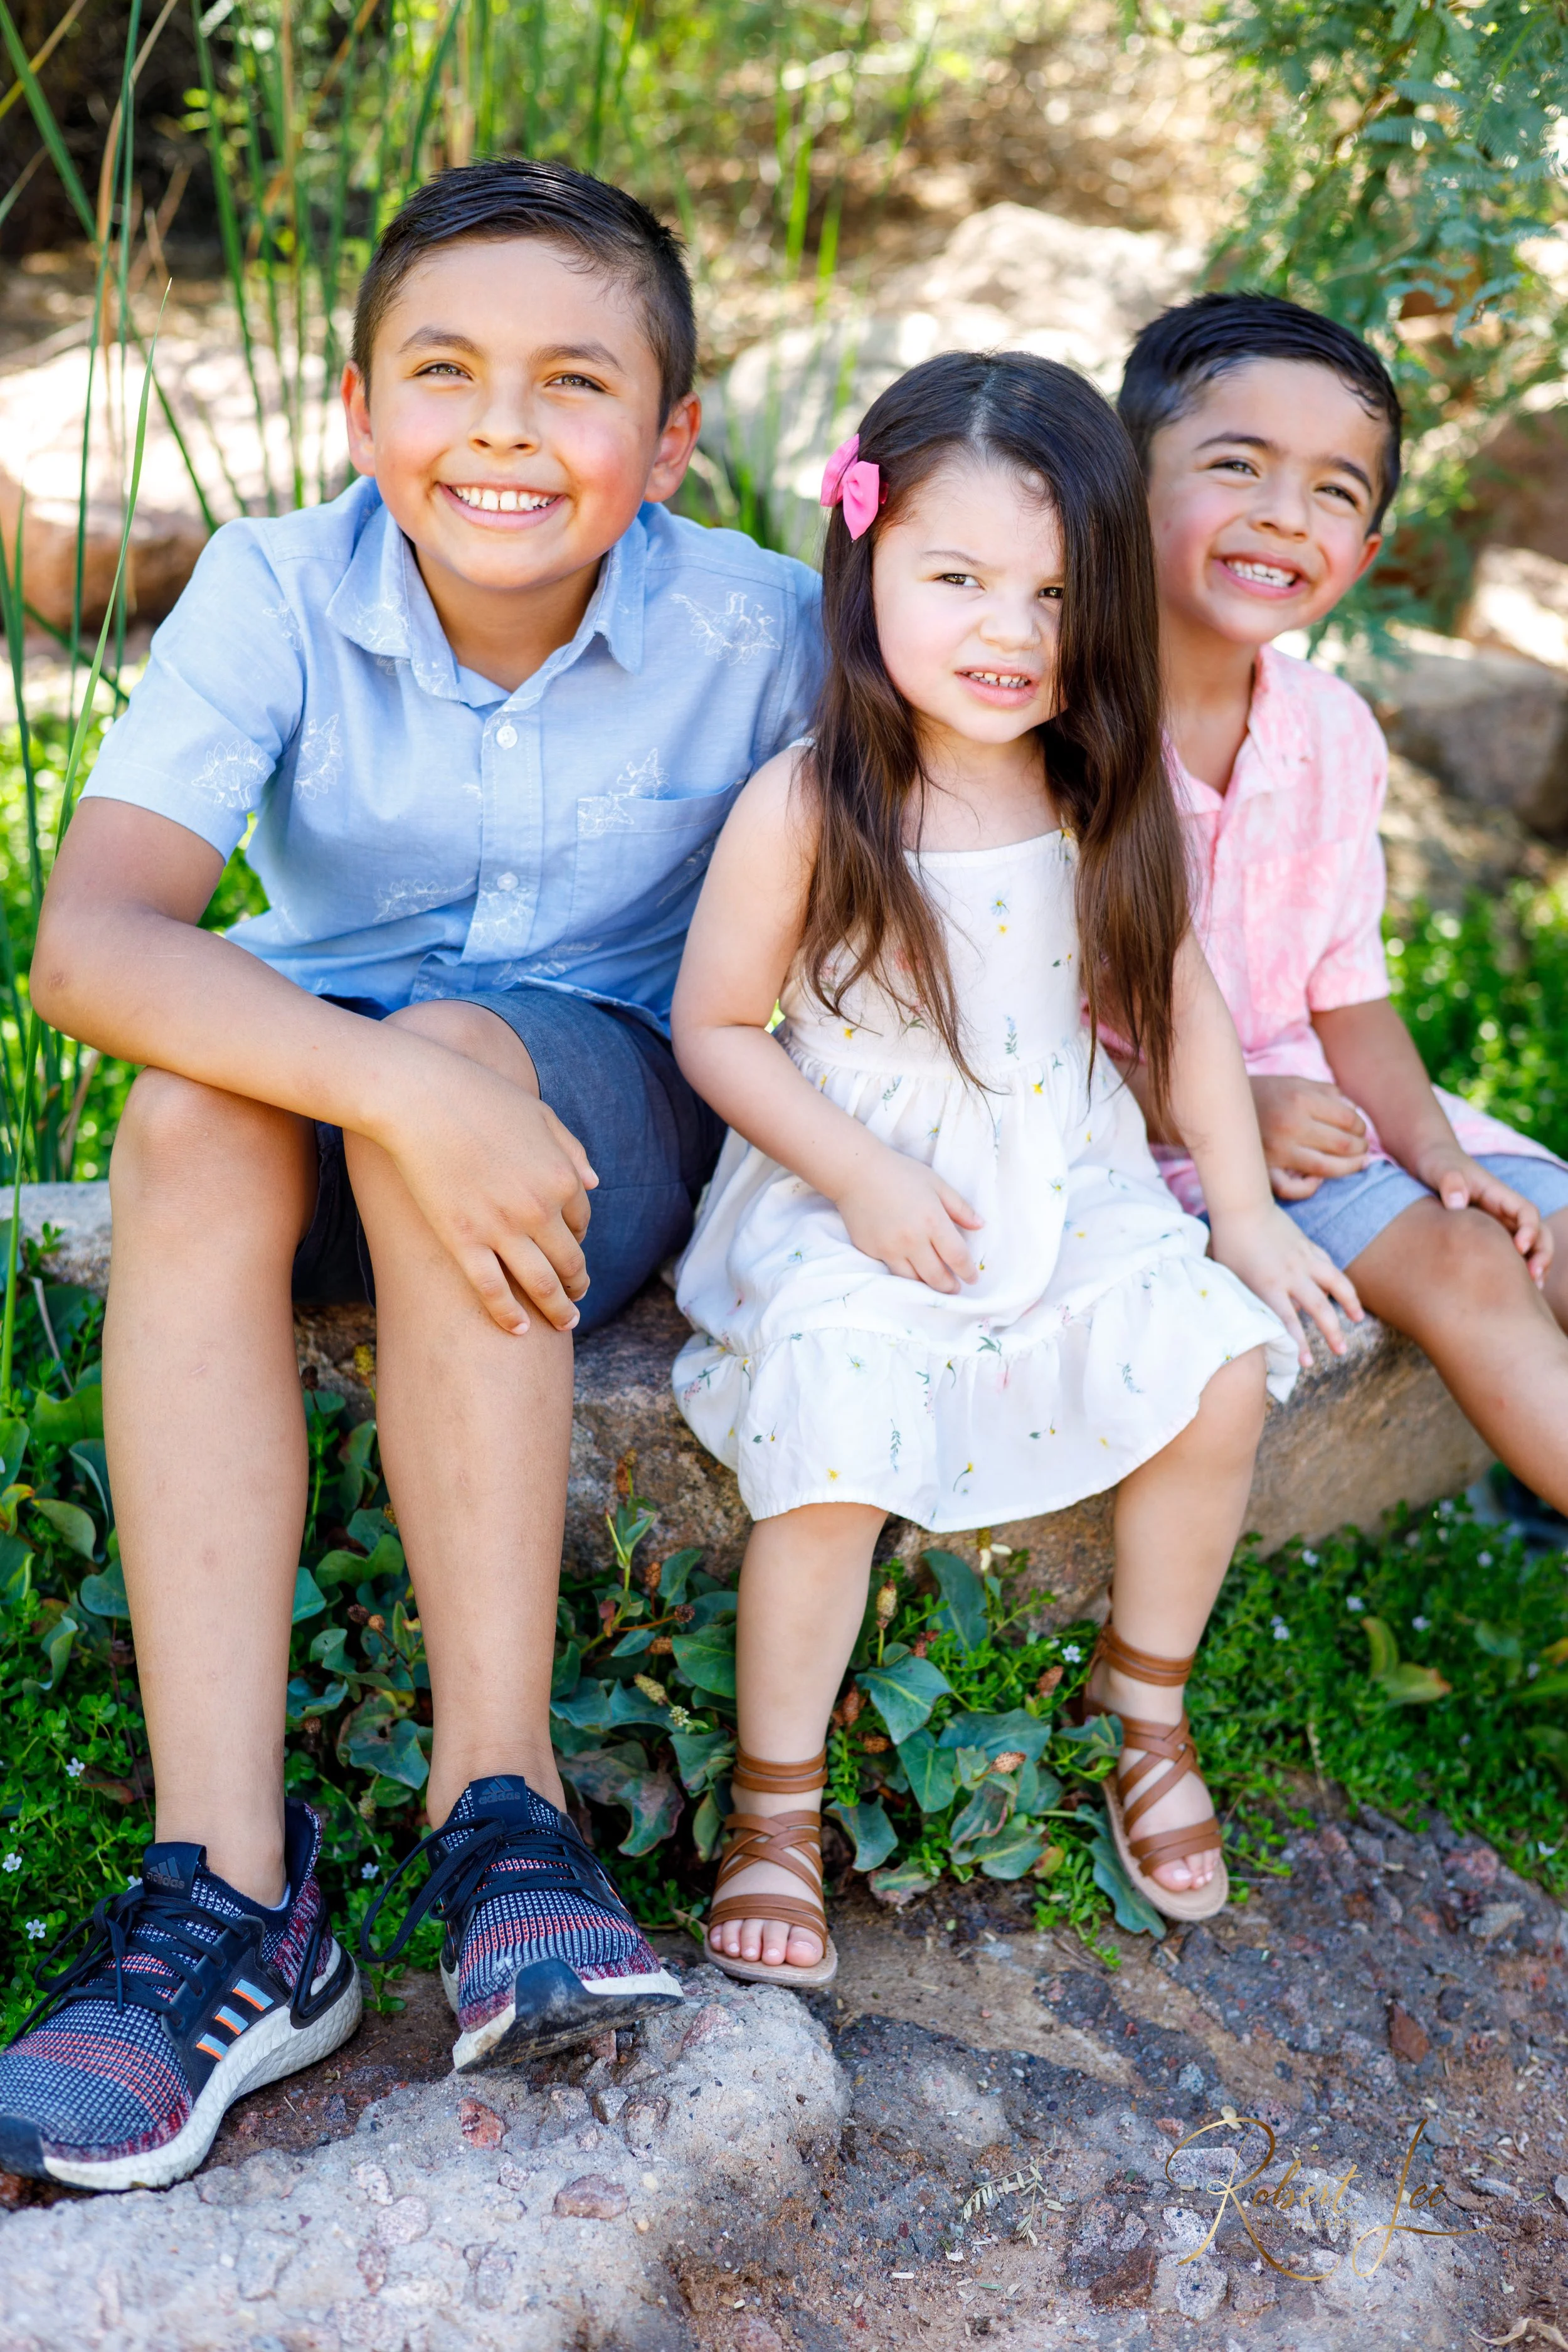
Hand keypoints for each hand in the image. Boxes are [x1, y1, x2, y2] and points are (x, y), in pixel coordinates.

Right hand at [381, 1056, 596, 1334]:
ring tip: (565, 1323)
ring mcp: (501, 1229)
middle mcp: (540, 1209)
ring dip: (558, 1310)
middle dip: (577, 1284)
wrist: (421, 1098)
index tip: (572, 1247)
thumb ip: (571, 1150)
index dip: (579, 1237)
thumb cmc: (480, 1096)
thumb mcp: (540, 1114)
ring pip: (540, 1285)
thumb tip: (595, 1183)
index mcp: (562, 1176)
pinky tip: (518, 1331)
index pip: (582, 1221)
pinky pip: (492, 1291)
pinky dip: (509, 1316)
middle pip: (569, 1260)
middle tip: (578, 1297)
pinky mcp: (463, 1241)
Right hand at [836, 1148, 982, 1291]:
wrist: (856, 1173)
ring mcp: (890, 1249)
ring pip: (913, 1280)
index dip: (967, 1272)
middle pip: (936, 1277)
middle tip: (955, 1288)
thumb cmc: (900, 1173)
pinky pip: (893, 1270)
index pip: (956, 1257)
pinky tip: (912, 1272)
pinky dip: (906, 1274)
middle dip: (949, 1287)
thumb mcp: (936, 1184)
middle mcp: (913, 1240)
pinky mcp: (872, 1252)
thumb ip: (960, 1207)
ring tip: (935, 1284)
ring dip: (927, 1286)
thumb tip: (980, 1225)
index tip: (972, 1278)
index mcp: (933, 1221)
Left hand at [1208, 1200, 1363, 1367]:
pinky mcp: (1309, 1246)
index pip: (1288, 1321)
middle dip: (1333, 1332)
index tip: (1309, 1363)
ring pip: (1337, 1283)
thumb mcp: (1235, 1279)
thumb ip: (1254, 1299)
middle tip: (1341, 1351)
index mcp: (1268, 1285)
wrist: (1242, 1207)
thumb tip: (1271, 1318)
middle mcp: (1291, 1274)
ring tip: (1358, 1319)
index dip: (1299, 1344)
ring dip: (1350, 1303)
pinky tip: (1341, 1290)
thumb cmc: (1230, 1245)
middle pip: (1320, 1308)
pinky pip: (1329, 1266)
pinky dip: (1337, 1280)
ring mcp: (1304, 1259)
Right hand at [1250, 1074, 1368, 1199]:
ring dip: (1349, 1168)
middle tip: (1361, 1148)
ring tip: (1356, 1164)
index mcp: (1301, 1099)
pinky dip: (1309, 1188)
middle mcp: (1290, 1125)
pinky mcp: (1263, 1169)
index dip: (1361, 1127)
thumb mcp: (1295, 1082)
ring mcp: (1277, 1150)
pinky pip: (1292, 1189)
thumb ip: (1328, 1093)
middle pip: (1343, 1145)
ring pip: (1327, 1169)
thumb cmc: (1264, 1093)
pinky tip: (1317, 1180)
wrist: (1218, 1105)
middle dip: (1360, 1148)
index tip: (1360, 1130)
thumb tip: (1355, 1113)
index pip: (1349, 1119)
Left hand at [1410, 1147, 1552, 1283]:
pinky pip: (1510, 1256)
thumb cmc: (1437, 1165)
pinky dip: (1516, 1273)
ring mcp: (1499, 1225)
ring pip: (1529, 1249)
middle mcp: (1504, 1212)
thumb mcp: (1440, 1169)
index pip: (1526, 1212)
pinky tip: (1508, 1295)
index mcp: (1498, 1195)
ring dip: (1535, 1268)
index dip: (1530, 1230)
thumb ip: (1450, 1182)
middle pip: (1538, 1233)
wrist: (1430, 1164)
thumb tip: (1458, 1203)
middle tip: (1533, 1278)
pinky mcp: (1489, 1238)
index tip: (1519, 1247)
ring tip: (1531, 1294)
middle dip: (1542, 1255)